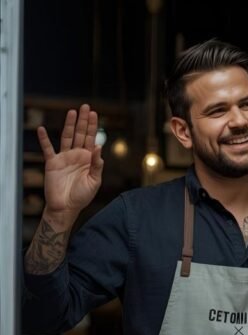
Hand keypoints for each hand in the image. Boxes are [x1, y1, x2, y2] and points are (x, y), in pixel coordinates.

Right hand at [38, 104, 102, 222]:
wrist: (66, 207)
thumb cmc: (82, 196)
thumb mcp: (95, 181)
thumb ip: (97, 164)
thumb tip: (99, 147)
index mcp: (89, 159)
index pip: (91, 138)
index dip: (93, 126)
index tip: (95, 113)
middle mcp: (77, 155)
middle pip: (80, 134)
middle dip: (83, 121)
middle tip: (85, 107)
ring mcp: (64, 158)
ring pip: (67, 137)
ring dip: (69, 125)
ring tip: (72, 112)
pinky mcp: (52, 163)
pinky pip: (48, 149)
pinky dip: (44, 139)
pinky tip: (42, 129)